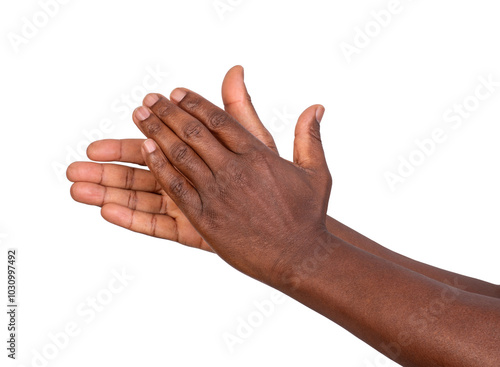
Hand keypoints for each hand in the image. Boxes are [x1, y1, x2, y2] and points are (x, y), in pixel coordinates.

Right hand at [67, 66, 276, 251]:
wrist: (289, 226)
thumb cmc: (274, 181)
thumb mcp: (257, 143)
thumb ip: (240, 112)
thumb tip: (235, 70)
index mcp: (200, 156)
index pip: (165, 139)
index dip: (144, 130)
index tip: (123, 120)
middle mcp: (190, 178)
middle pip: (144, 168)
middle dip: (112, 163)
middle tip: (80, 160)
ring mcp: (187, 205)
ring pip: (143, 197)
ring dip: (109, 191)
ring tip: (75, 187)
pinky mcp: (190, 230)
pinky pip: (157, 225)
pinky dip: (132, 218)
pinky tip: (105, 211)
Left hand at [135, 88, 330, 284]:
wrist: (298, 257)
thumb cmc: (309, 216)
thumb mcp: (315, 172)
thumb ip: (308, 137)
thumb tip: (316, 106)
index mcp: (258, 155)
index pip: (220, 120)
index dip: (195, 103)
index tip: (176, 92)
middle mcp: (234, 170)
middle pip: (194, 133)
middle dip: (168, 112)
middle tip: (149, 99)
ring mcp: (218, 194)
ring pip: (180, 156)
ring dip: (157, 133)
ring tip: (139, 116)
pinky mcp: (206, 218)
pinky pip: (176, 188)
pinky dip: (160, 167)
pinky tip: (146, 151)